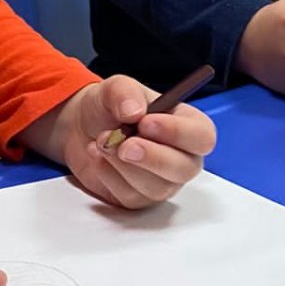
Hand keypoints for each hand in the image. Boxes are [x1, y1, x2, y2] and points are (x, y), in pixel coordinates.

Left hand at [26, 77, 215, 210]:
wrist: (82, 127)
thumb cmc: (110, 107)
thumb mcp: (115, 87)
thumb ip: (125, 92)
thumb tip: (133, 111)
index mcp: (188, 125)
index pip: (202, 136)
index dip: (177, 132)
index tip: (145, 122)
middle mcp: (181, 157)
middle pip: (185, 169)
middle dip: (152, 157)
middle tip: (124, 144)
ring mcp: (163, 181)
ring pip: (156, 187)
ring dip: (123, 164)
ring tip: (102, 141)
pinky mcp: (139, 198)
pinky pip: (130, 196)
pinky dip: (108, 175)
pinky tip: (98, 156)